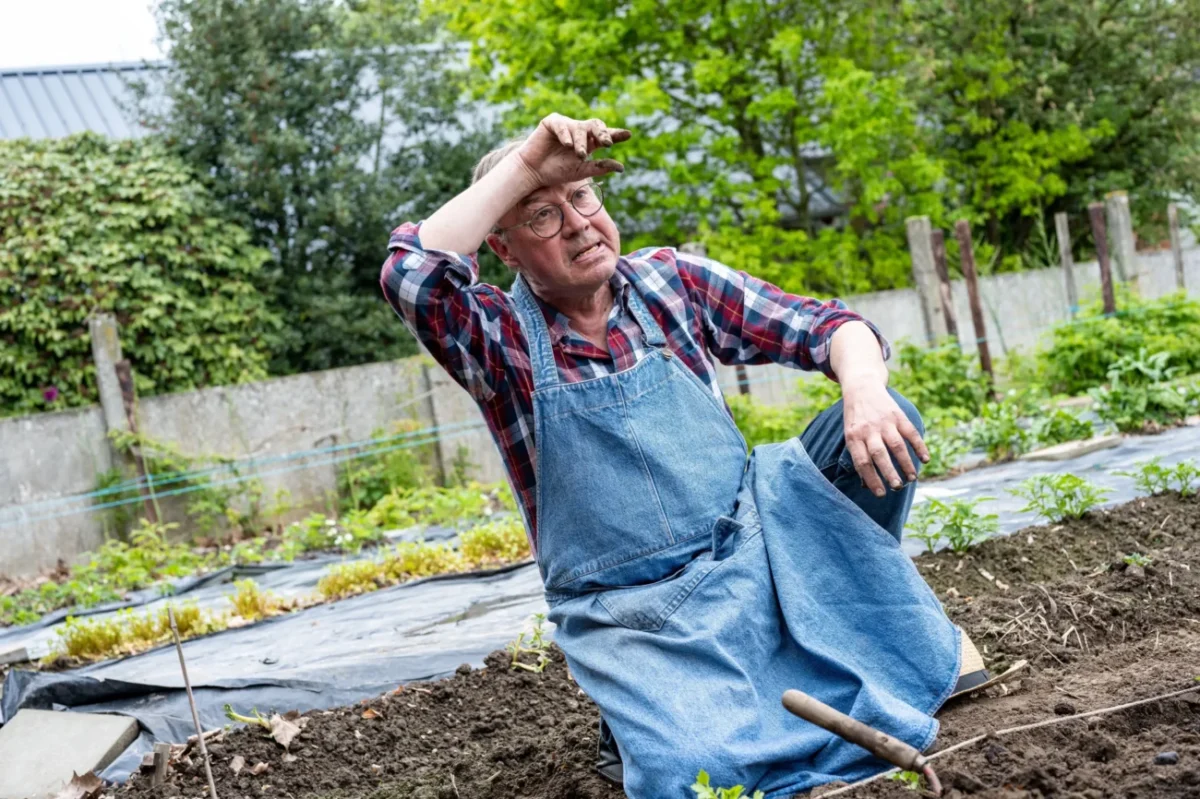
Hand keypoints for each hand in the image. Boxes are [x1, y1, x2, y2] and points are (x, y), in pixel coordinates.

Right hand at [514, 114, 630, 187]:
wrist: (533, 172)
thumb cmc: (557, 172)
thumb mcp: (581, 171)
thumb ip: (599, 167)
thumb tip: (621, 167)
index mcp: (588, 143)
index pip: (604, 136)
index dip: (616, 134)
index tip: (628, 135)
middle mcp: (579, 131)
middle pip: (596, 126)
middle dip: (602, 133)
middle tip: (607, 143)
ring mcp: (565, 125)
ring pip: (580, 128)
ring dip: (581, 142)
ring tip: (579, 155)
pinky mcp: (551, 122)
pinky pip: (562, 125)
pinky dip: (566, 134)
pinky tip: (567, 145)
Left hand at [841, 377, 929, 497]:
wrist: (861, 387)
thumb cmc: (856, 419)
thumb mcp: (850, 435)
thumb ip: (858, 456)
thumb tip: (866, 485)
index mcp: (853, 437)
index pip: (862, 462)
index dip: (872, 479)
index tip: (881, 494)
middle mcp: (868, 430)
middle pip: (879, 454)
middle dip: (889, 472)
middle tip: (897, 487)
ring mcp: (884, 422)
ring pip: (896, 445)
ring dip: (905, 463)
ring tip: (911, 478)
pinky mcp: (898, 415)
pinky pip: (911, 432)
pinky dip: (919, 446)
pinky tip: (925, 459)